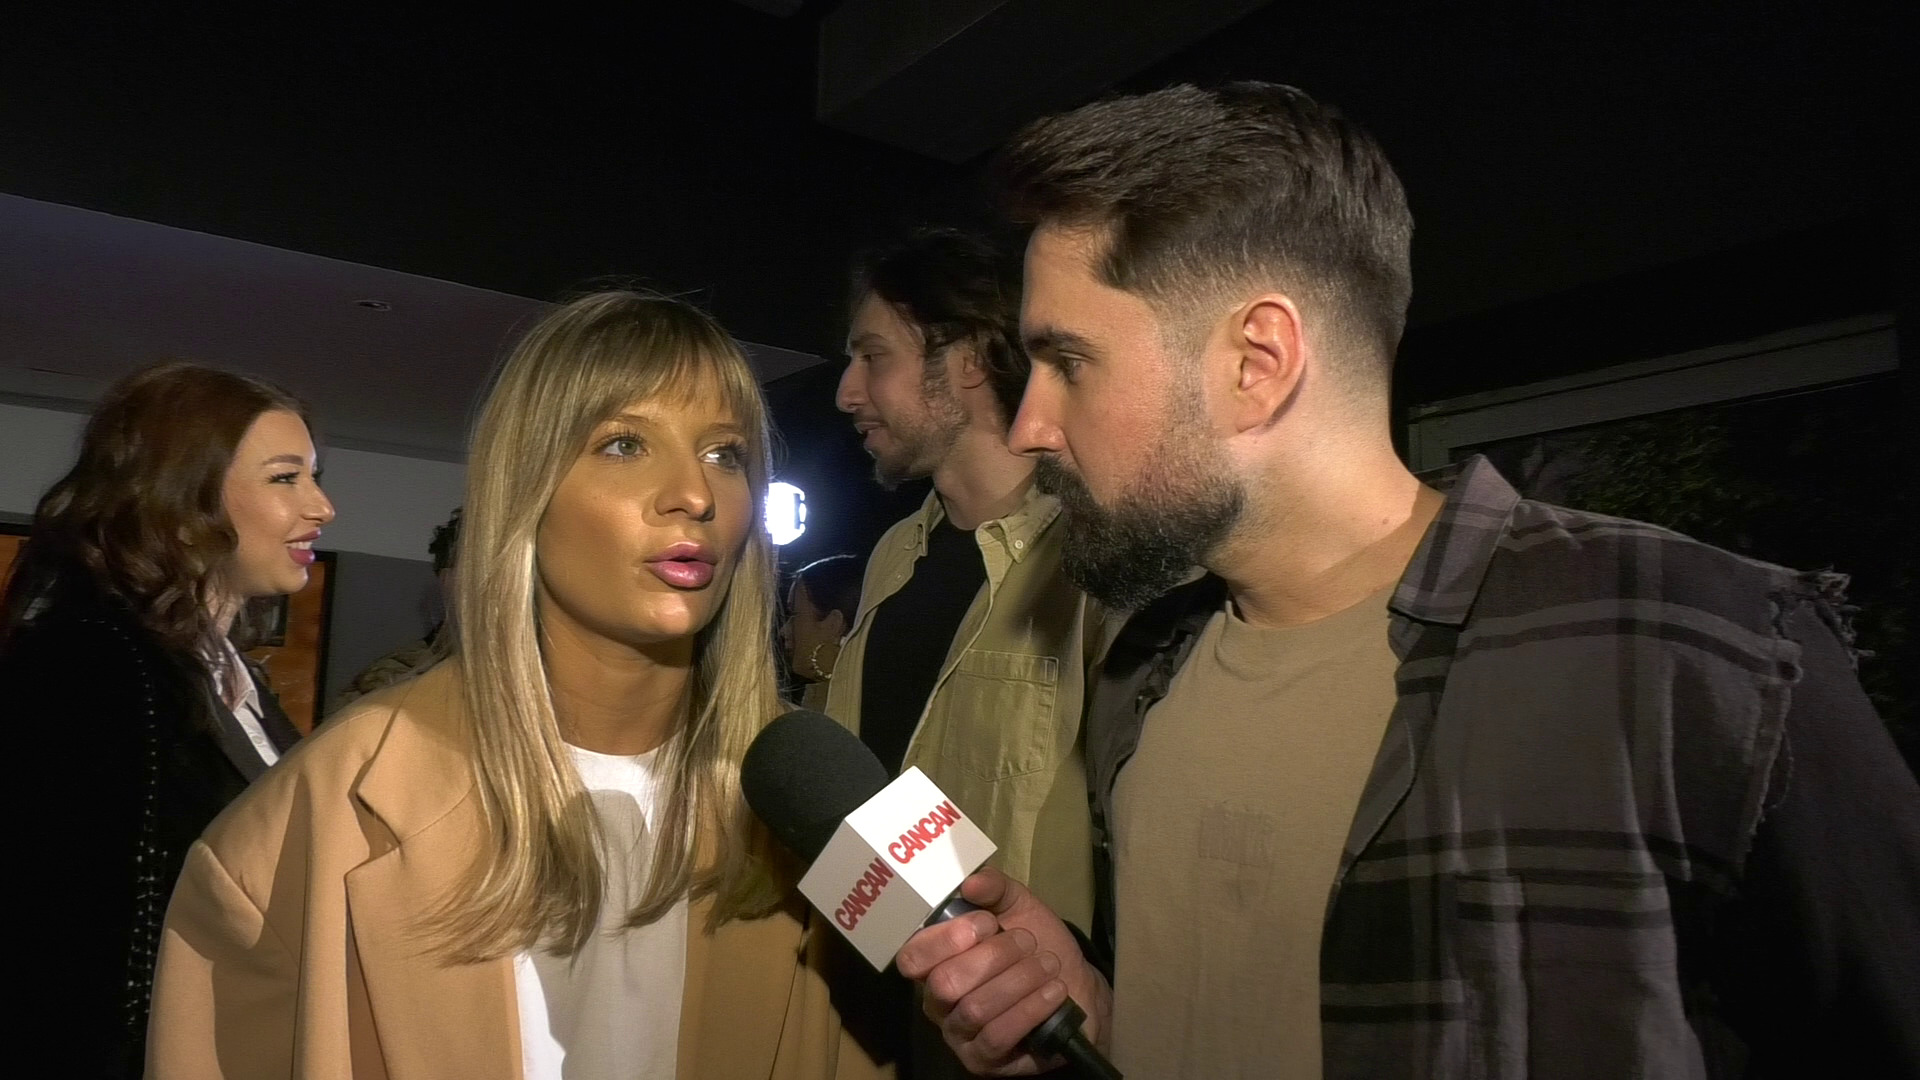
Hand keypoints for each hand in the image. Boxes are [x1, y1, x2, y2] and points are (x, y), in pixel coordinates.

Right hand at [895, 868, 1111, 1075]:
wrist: (1076, 989)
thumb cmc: (1036, 946)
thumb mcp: (1018, 907)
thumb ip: (994, 889)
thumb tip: (970, 883)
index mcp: (935, 962)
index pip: (912, 957)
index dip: (945, 939)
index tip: (986, 922)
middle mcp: (937, 1001)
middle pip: (945, 983)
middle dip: (994, 957)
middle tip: (1027, 943)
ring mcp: (958, 1035)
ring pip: (976, 1009)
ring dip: (1020, 980)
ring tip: (1048, 965)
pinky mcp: (982, 1060)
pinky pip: (998, 1036)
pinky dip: (1030, 1008)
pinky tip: (1053, 991)